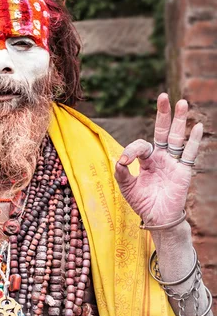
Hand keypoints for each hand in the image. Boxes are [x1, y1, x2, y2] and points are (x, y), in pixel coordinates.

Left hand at [114, 92, 201, 226]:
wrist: (157, 219)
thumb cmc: (143, 202)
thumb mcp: (126, 187)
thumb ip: (121, 173)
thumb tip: (119, 160)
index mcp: (147, 159)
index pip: (141, 145)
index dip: (131, 150)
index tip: (124, 162)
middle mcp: (161, 157)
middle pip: (163, 131)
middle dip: (163, 113)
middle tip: (163, 96)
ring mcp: (173, 163)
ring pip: (177, 137)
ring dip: (180, 120)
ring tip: (182, 102)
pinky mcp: (183, 171)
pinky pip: (189, 154)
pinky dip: (194, 141)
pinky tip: (197, 127)